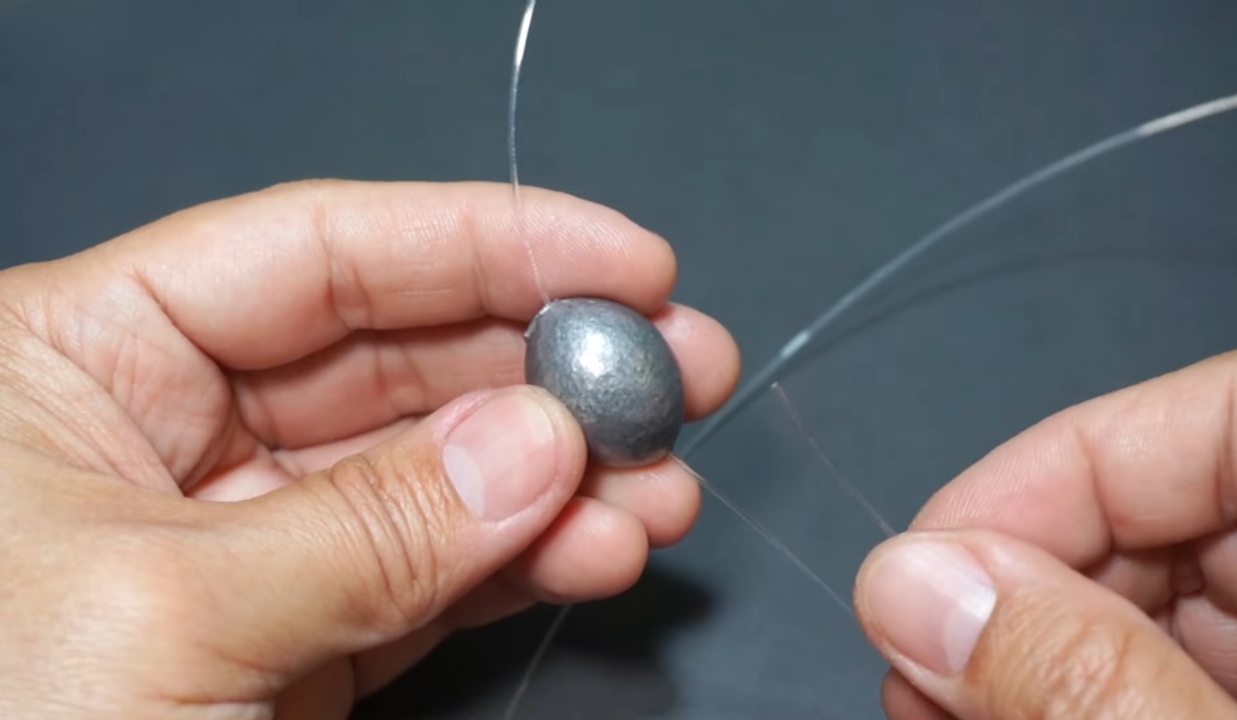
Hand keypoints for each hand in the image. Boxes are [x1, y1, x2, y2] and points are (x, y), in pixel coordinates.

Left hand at [0, 180, 738, 718]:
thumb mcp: (167, 614)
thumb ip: (368, 526)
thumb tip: (537, 445)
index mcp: (80, 360)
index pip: (318, 253)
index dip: (487, 244)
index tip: (626, 263)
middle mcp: (165, 432)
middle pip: (400, 356)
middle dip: (551, 365)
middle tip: (682, 370)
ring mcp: (243, 540)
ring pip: (435, 474)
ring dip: (562, 478)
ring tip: (661, 491)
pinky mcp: (294, 637)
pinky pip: (432, 575)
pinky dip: (524, 564)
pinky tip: (601, 548)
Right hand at [854, 347, 1236, 718]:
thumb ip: (1083, 668)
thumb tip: (907, 585)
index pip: (1233, 413)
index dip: (1063, 465)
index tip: (936, 562)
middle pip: (1187, 513)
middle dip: (1032, 581)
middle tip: (921, 662)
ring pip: (1181, 602)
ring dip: (1042, 646)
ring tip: (940, 707)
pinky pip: (1198, 676)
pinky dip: (1097, 697)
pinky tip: (1012, 717)